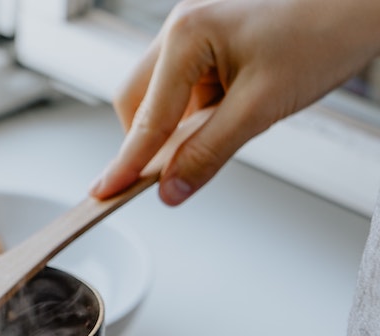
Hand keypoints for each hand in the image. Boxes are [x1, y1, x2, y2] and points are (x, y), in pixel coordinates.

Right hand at [91, 0, 379, 205]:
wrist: (363, 3)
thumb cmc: (324, 34)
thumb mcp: (262, 107)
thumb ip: (209, 152)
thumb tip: (172, 188)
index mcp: (187, 35)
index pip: (146, 116)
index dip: (127, 162)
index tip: (106, 192)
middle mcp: (181, 27)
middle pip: (136, 100)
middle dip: (150, 139)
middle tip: (168, 173)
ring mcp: (193, 29)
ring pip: (159, 94)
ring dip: (178, 124)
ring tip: (227, 127)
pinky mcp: (209, 39)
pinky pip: (184, 85)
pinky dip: (197, 110)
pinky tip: (230, 112)